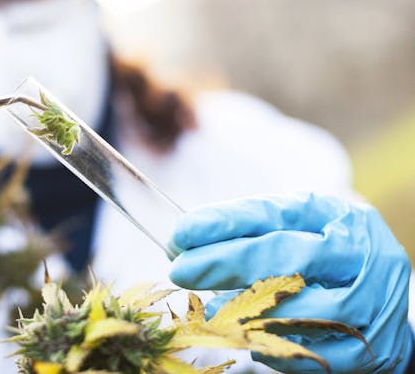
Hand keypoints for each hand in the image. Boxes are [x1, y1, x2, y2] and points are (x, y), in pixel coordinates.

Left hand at [168, 193, 412, 372]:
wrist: (386, 304)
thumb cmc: (324, 260)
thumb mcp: (296, 231)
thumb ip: (248, 235)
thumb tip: (182, 246)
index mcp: (334, 215)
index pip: (272, 213)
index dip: (223, 223)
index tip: (182, 233)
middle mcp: (357, 253)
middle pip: (287, 256)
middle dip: (225, 262)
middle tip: (181, 269)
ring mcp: (370, 300)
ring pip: (303, 309)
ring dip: (247, 310)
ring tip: (210, 309)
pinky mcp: (372, 346)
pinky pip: (315, 353)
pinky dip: (275, 347)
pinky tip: (248, 338)